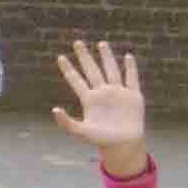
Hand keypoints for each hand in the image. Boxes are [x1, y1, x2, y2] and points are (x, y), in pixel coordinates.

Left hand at [50, 39, 147, 171]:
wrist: (123, 145)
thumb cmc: (100, 140)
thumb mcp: (80, 132)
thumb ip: (66, 122)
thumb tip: (54, 109)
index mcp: (89, 100)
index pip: (76, 80)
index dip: (68, 69)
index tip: (60, 57)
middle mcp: (102, 93)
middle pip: (92, 70)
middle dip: (85, 57)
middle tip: (77, 42)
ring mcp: (118, 93)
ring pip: (111, 70)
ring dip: (106, 57)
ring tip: (101, 43)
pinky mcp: (133, 96)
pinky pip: (131, 78)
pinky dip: (130, 68)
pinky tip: (127, 56)